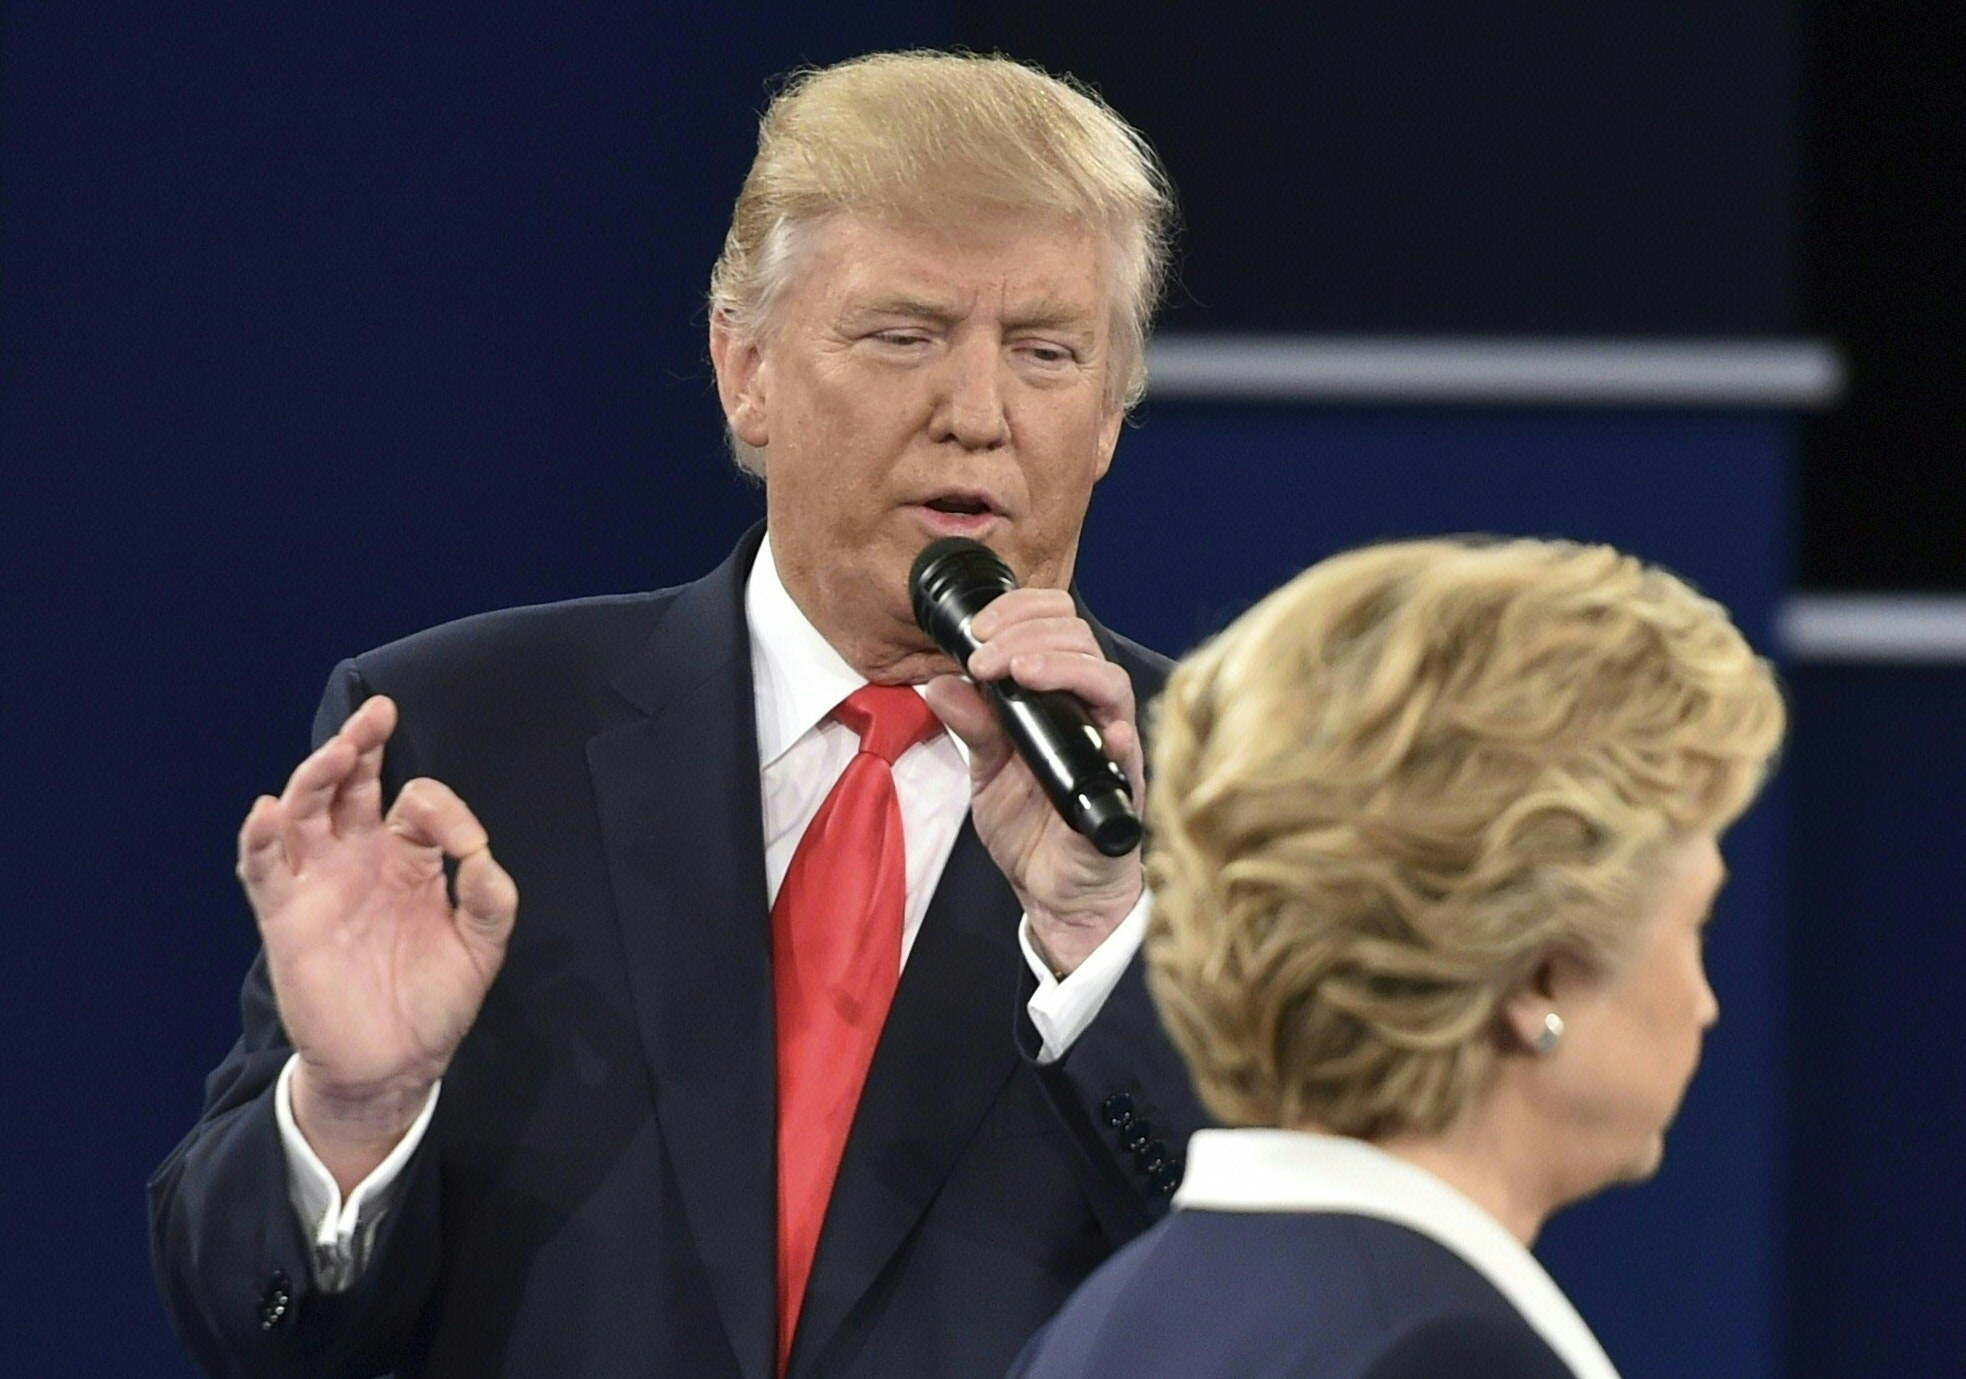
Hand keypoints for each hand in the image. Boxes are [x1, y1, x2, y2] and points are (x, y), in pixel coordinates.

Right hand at [236, 695, 516, 1192]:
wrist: (394, 1065)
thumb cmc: (436, 1000)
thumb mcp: (482, 946)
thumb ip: (490, 896)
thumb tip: (481, 851)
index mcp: (410, 858)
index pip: (418, 802)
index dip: (442, 809)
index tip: (467, 843)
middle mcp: (360, 858)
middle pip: (352, 785)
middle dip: (361, 745)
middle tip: (377, 713)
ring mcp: (319, 883)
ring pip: (306, 811)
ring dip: (316, 777)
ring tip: (337, 752)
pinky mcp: (285, 916)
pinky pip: (262, 868)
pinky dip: (260, 838)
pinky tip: (269, 811)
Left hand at [920, 589, 1143, 976]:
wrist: (1055, 894)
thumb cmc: (1032, 829)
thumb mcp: (987, 771)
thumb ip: (971, 726)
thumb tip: (940, 683)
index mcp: (1058, 698)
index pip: (1055, 627)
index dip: (1020, 613)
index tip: (977, 631)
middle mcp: (1090, 713)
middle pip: (1080, 641)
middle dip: (1027, 633)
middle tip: (983, 654)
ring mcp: (1112, 746)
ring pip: (1107, 680)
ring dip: (1061, 666)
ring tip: (1019, 671)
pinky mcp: (1124, 786)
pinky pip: (1130, 751)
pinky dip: (1115, 734)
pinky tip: (1097, 728)